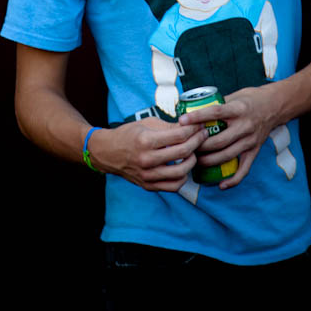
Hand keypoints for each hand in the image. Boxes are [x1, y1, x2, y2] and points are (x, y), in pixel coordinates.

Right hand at [89, 119, 207, 192]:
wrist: (107, 152)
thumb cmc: (128, 135)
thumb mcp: (147, 124)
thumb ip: (169, 127)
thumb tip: (191, 126)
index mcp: (146, 141)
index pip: (179, 135)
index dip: (193, 130)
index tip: (200, 126)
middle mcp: (147, 159)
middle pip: (183, 152)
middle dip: (197, 142)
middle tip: (203, 136)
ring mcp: (147, 175)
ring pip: (181, 172)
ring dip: (192, 161)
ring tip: (194, 153)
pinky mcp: (148, 185)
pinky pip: (173, 186)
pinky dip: (182, 178)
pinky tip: (183, 168)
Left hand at [177, 82, 282, 189]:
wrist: (275, 106)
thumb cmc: (250, 99)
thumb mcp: (234, 96)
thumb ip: (217, 104)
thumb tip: (192, 109)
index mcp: (238, 109)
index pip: (215, 113)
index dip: (197, 118)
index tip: (182, 121)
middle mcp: (245, 126)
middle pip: (218, 140)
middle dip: (200, 146)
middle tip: (186, 147)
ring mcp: (250, 140)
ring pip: (227, 155)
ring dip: (209, 161)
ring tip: (195, 162)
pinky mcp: (255, 150)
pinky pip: (244, 168)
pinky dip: (233, 179)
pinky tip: (221, 185)